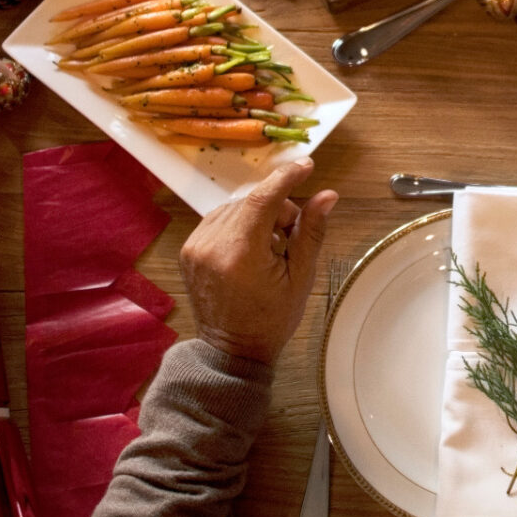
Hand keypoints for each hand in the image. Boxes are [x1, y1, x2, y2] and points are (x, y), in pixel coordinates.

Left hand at [179, 158, 335, 365]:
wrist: (231, 351)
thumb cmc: (270, 320)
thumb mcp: (301, 278)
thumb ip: (311, 232)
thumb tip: (327, 196)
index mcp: (240, 254)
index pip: (263, 199)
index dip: (286, 178)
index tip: (307, 165)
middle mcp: (211, 245)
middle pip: (251, 201)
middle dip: (278, 209)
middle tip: (291, 237)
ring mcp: (195, 246)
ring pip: (235, 207)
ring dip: (258, 216)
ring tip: (271, 248)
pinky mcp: (189, 249)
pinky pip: (219, 219)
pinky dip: (240, 224)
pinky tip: (252, 248)